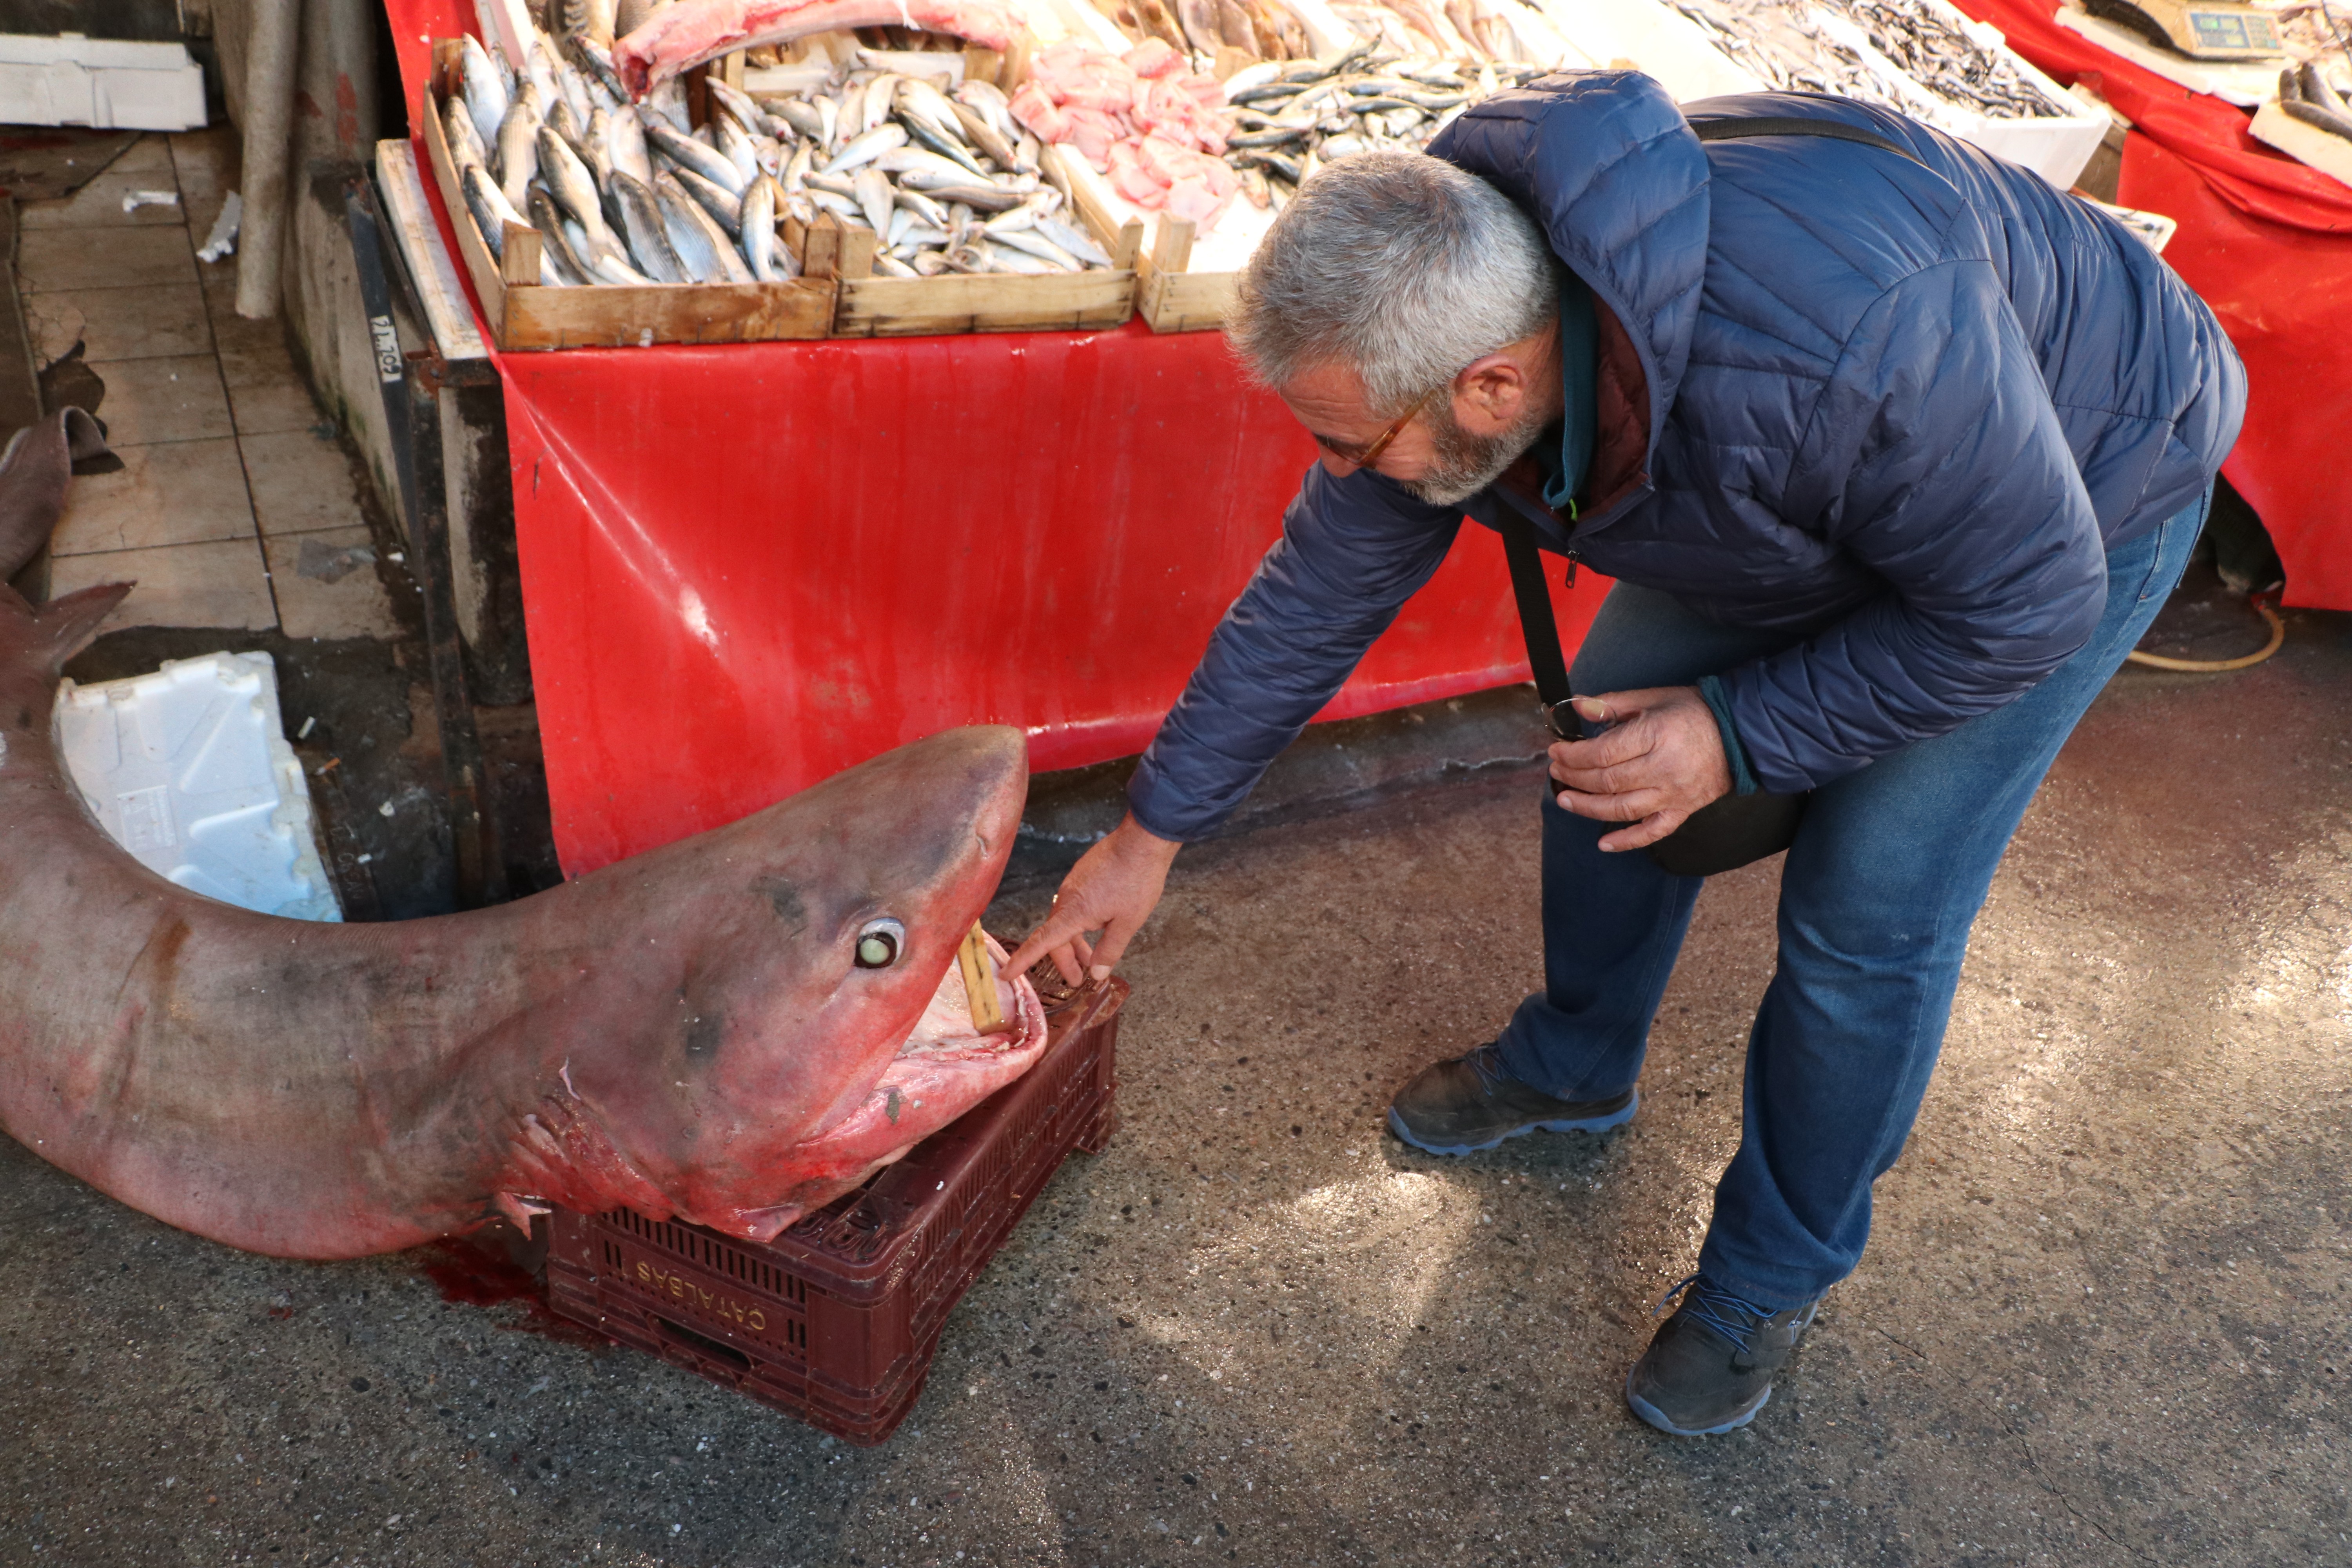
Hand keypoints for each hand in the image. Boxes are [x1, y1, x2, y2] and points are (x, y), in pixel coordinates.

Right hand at [1004, 813, 1180, 985]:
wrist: (1142, 840)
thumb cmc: (1137, 881)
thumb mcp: (1128, 923)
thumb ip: (1109, 950)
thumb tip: (1096, 973)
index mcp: (1073, 912)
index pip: (1041, 942)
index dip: (1023, 960)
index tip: (1005, 973)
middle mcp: (1067, 897)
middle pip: (1055, 935)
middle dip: (1064, 959)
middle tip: (1078, 979)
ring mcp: (1074, 884)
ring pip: (1066, 920)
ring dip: (1074, 942)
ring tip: (1091, 958)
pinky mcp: (1083, 875)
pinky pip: (1074, 905)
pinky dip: (1080, 924)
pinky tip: (1099, 927)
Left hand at [1548, 686, 1731, 852]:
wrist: (1740, 734)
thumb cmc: (1694, 712)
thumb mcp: (1652, 698)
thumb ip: (1613, 704)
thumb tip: (1578, 707)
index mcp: (1656, 736)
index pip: (1603, 753)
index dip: (1574, 755)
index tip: (1557, 751)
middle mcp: (1663, 769)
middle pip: (1607, 782)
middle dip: (1575, 778)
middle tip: (1556, 772)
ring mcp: (1673, 794)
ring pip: (1622, 809)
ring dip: (1587, 808)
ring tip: (1565, 799)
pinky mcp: (1683, 810)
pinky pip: (1652, 832)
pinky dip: (1627, 841)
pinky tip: (1603, 843)